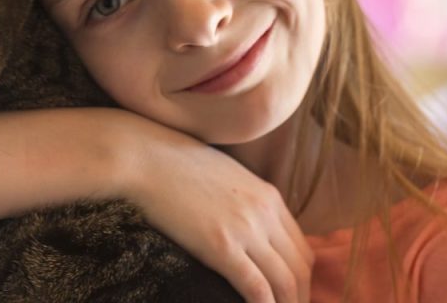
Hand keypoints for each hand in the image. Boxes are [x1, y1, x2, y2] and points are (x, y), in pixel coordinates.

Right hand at [112, 116, 312, 302]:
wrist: (144, 157)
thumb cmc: (174, 164)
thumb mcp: (224, 176)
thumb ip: (243, 200)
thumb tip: (243, 225)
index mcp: (268, 196)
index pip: (302, 247)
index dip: (301, 278)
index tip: (292, 295)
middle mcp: (265, 212)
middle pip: (300, 267)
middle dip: (300, 297)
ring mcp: (245, 229)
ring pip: (285, 281)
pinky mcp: (221, 246)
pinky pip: (256, 287)